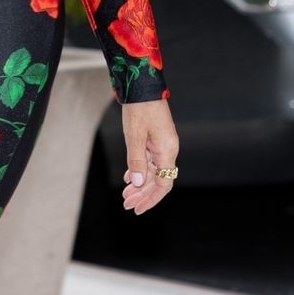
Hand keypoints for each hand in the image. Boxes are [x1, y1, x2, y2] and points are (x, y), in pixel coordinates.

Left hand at [119, 99, 177, 215]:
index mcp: (167, 151)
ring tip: (125, 195)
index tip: (136, 209)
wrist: (142, 85)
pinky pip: (150, 161)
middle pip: (158, 181)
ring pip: (154, 172)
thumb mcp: (134, 136)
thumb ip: (137, 161)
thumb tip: (139, 184)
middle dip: (142, 195)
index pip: (163, 185)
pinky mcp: (156, 139)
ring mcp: (163, 144)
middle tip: (126, 205)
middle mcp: (168, 150)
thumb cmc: (139, 108)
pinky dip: (140, 170)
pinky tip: (129, 177)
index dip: (150, 199)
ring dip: (140, 184)